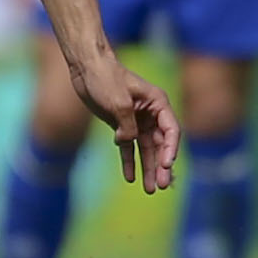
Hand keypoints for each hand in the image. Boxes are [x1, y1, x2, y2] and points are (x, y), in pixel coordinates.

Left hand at [74, 54, 178, 193]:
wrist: (86, 67)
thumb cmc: (105, 78)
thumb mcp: (119, 102)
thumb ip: (128, 126)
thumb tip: (127, 142)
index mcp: (158, 103)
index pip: (171, 131)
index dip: (171, 150)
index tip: (167, 165)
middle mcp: (151, 113)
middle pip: (160, 144)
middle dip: (161, 166)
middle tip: (162, 186)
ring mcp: (137, 120)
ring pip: (146, 149)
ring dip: (148, 168)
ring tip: (150, 190)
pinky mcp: (121, 125)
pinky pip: (128, 147)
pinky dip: (129, 162)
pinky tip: (130, 178)